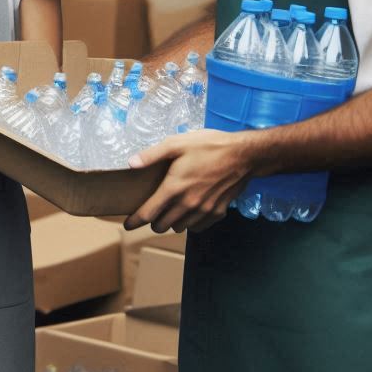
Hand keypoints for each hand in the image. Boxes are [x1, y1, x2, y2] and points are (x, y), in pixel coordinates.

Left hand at [124, 128, 255, 233]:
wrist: (244, 155)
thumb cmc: (208, 146)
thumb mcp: (176, 143)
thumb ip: (151, 155)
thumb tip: (130, 163)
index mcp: (173, 188)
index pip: (148, 214)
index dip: (134, 221)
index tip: (127, 225)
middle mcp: (188, 204)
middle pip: (162, 226)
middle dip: (153, 221)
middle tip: (152, 211)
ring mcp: (204, 211)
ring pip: (180, 228)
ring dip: (172, 222)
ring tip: (170, 210)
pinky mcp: (218, 213)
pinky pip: (198, 227)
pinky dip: (191, 223)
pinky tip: (190, 210)